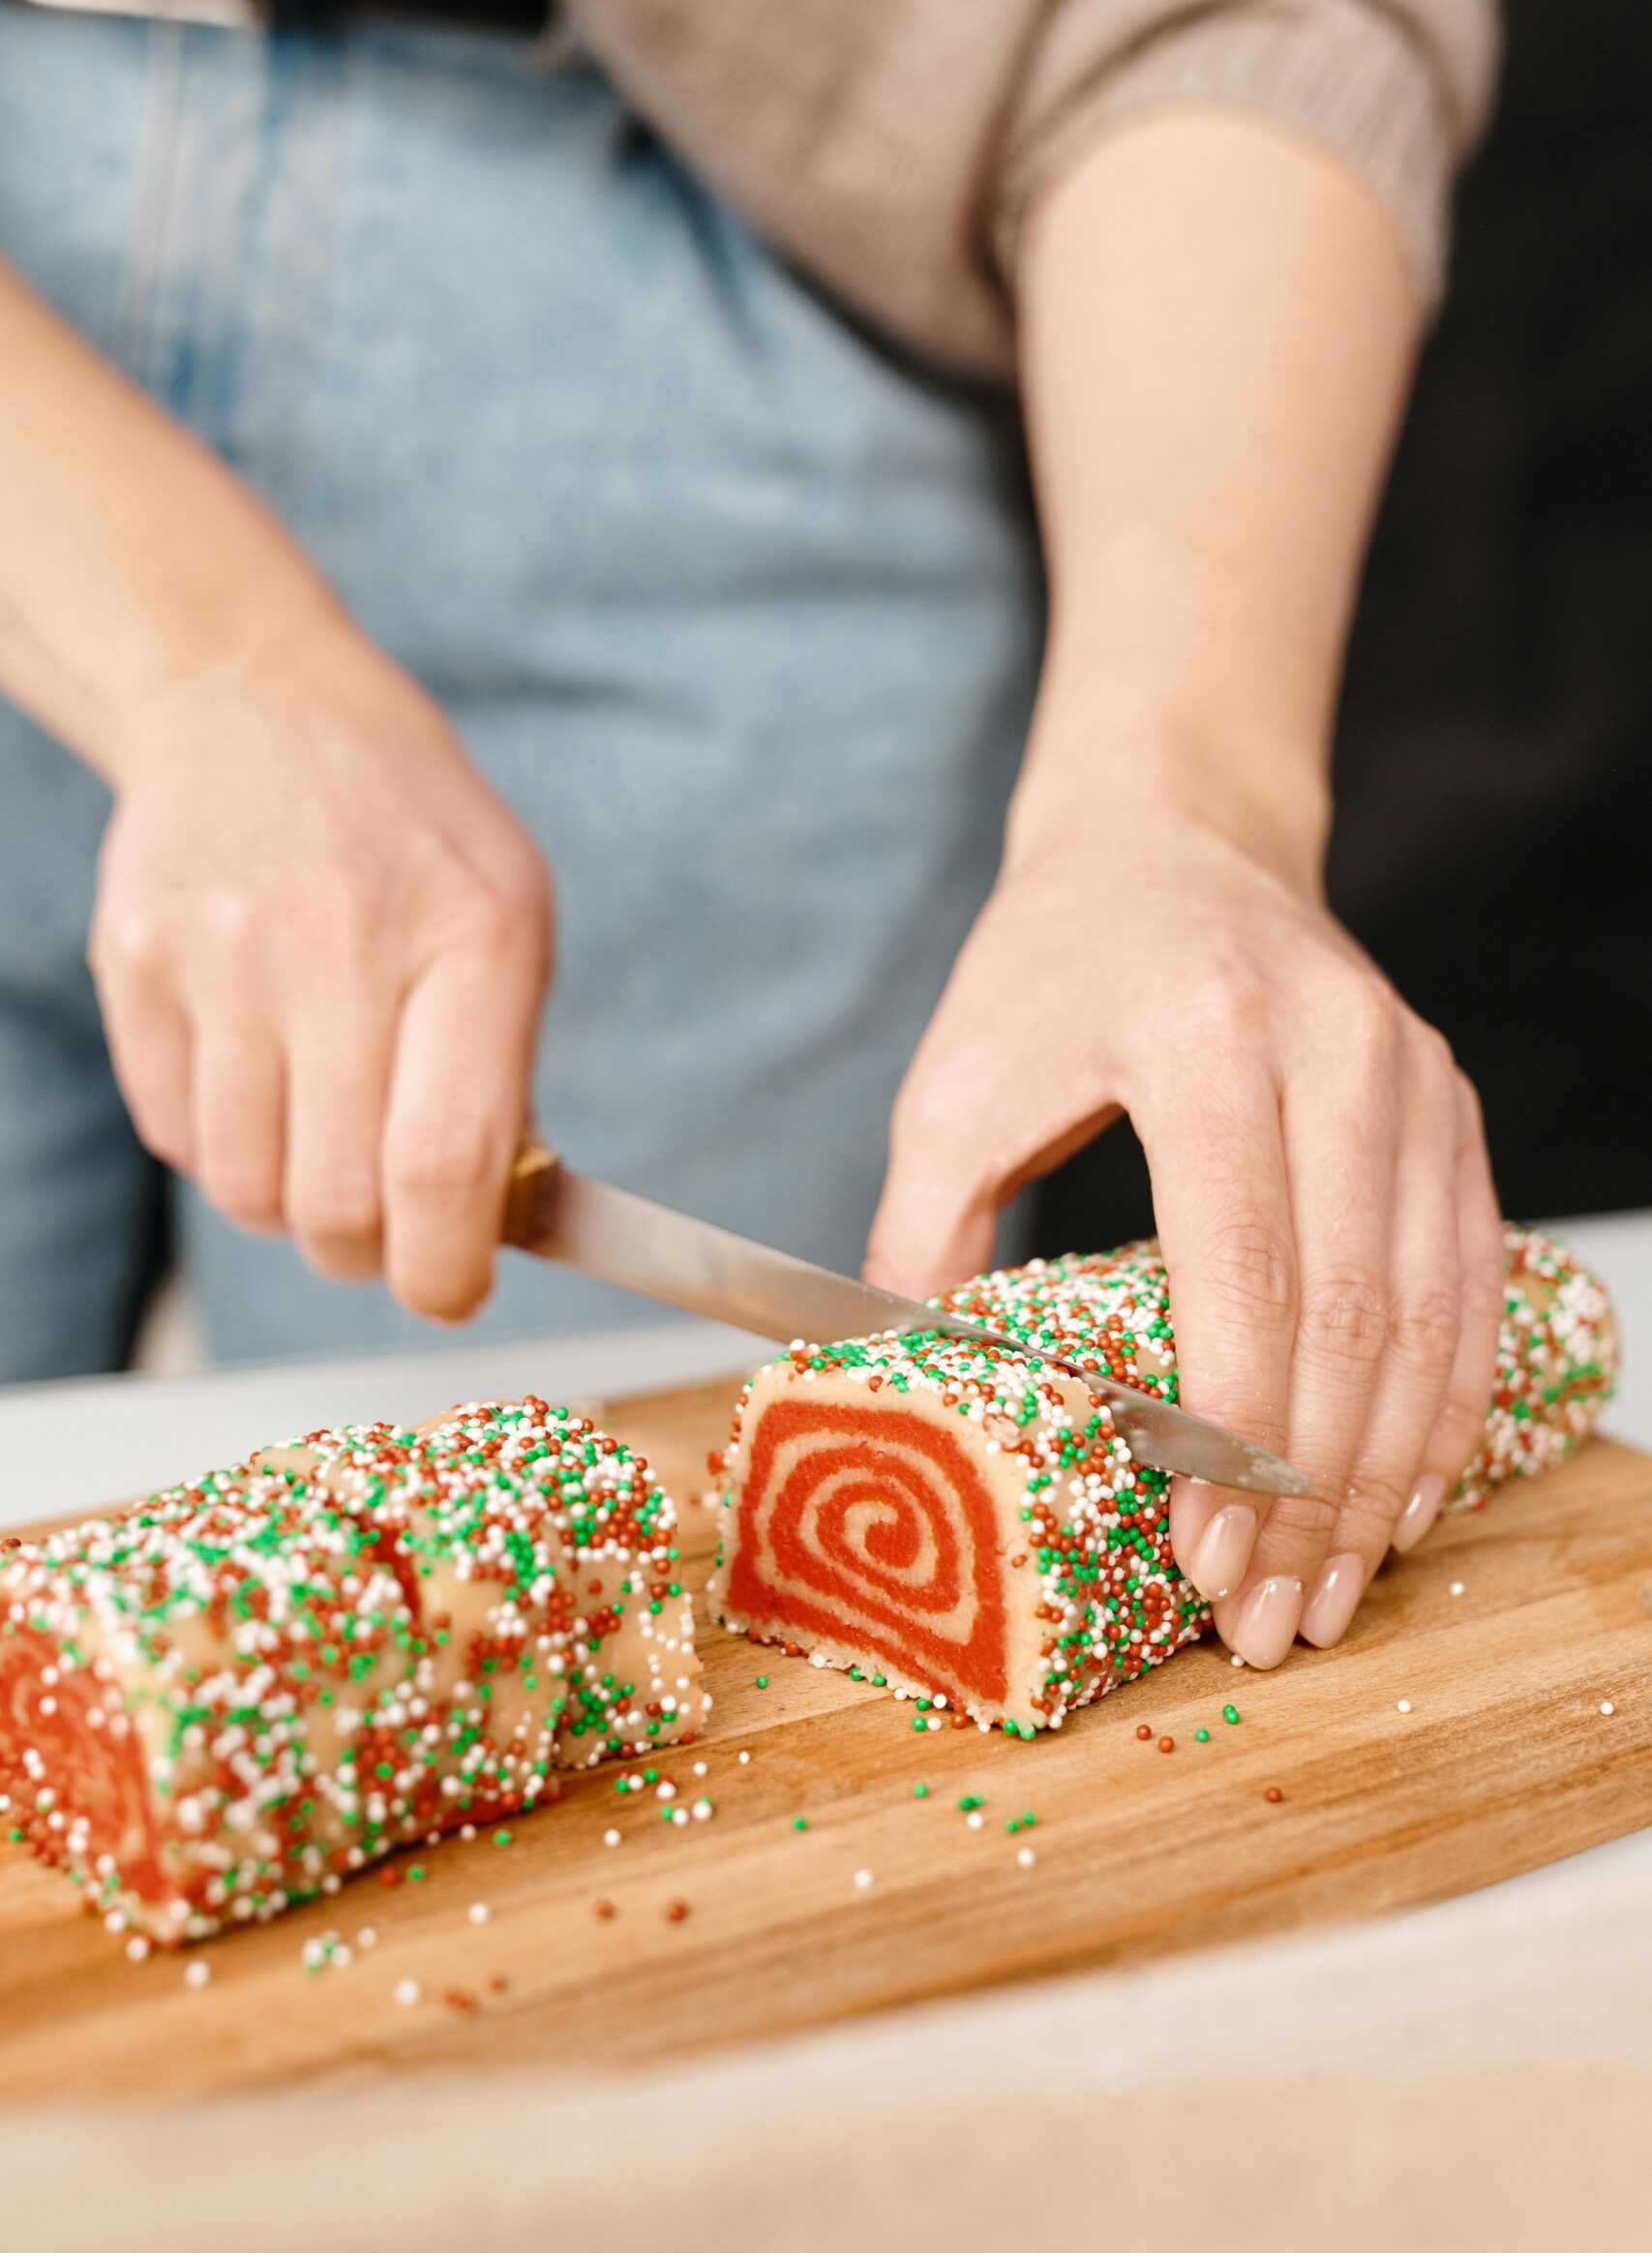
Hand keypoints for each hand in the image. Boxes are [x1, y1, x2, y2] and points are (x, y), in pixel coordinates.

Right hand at [89, 625, 550, 1321]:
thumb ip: (504, 1075)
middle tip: (390, 1220)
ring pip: (246, 1193)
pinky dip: (225, 1146)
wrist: (259, 707)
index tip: (450, 1288)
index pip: (444, 1164)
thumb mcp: (509, 919)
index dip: (446, 1268)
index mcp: (472, 935)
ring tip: (324, 1129)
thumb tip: (487, 1231)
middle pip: (338, 1205)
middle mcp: (341, 942)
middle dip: (370, 1250)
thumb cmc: (411, 837)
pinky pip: (178, 1140)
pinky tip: (260, 1073)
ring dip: (292, 1203)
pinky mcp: (135, 964)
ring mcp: (223, 953)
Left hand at [865, 779, 1504, 1666]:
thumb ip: (920, 1245)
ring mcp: (1412, 1076)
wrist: (1172, 841)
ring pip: (1428, 1314)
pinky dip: (1442, 1404)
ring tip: (1326, 1594)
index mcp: (1204, 1032)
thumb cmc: (1048, 968)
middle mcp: (1336, 1047)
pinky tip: (1400, 1496)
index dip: (1231, 1433)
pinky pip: (1467, 1281)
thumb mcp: (953, 1088)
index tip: (1199, 1556)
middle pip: (1350, 1311)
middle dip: (1309, 1493)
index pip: (1245, 1268)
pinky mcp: (1450, 1108)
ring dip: (1383, 1476)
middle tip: (1264, 1620)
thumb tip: (893, 1409)